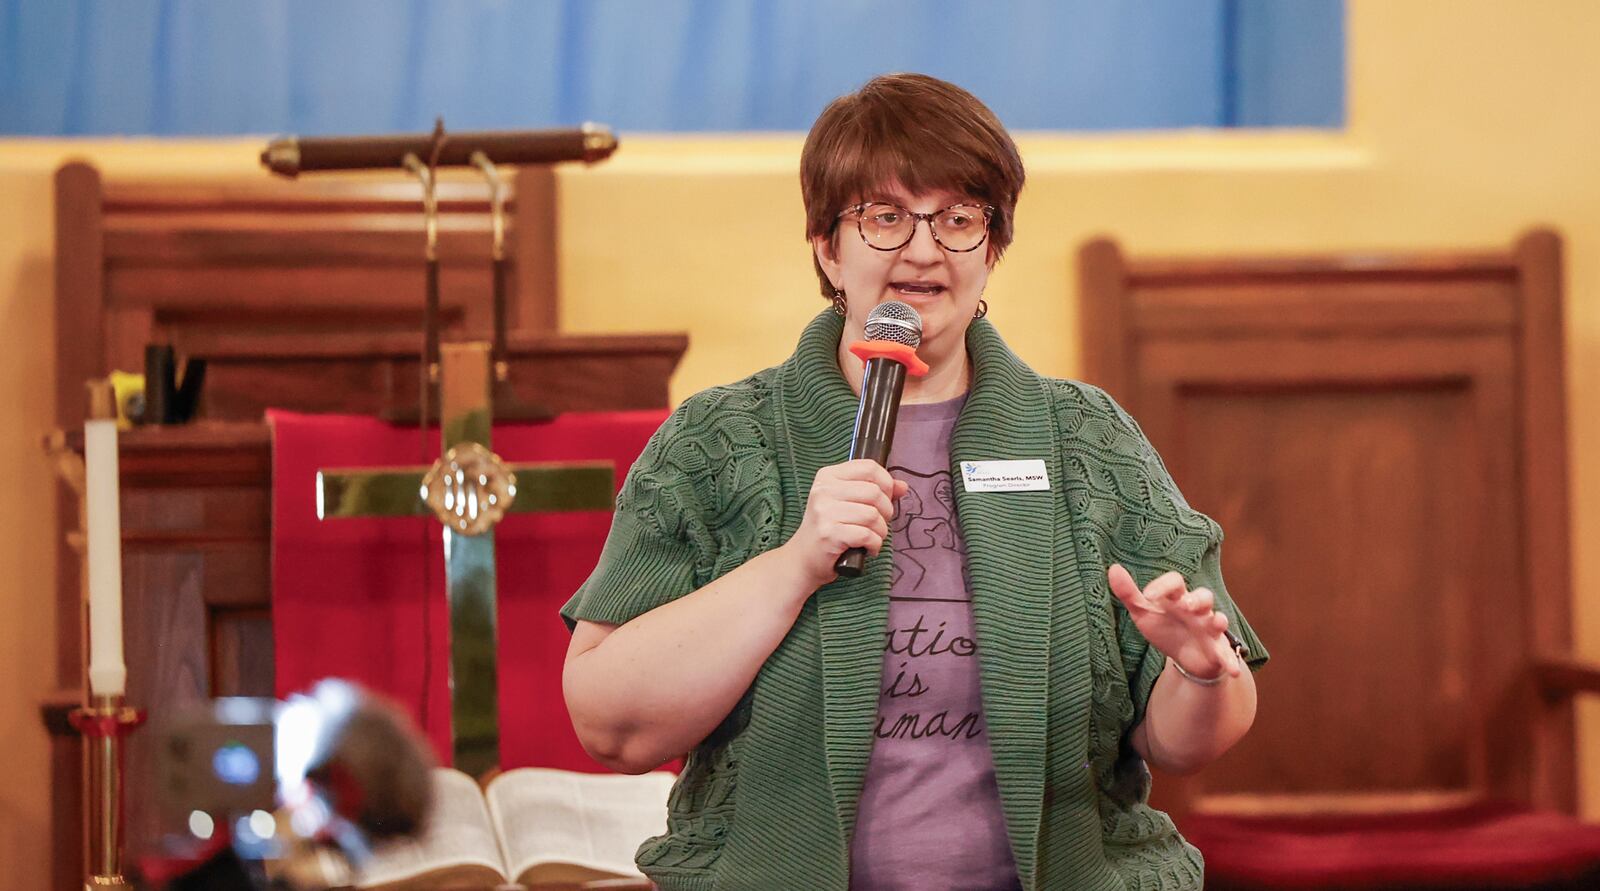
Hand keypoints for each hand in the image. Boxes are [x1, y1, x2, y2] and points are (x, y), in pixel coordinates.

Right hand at [780, 459, 907, 589]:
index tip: (885, 498)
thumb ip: (876, 491)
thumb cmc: (829, 529)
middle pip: (874, 492)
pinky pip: (867, 535)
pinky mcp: (829, 534)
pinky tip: (868, 549)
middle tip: (878, 523)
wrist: (803, 559)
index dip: (886, 483)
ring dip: (881, 531)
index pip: (869, 467)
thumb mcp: (848, 503)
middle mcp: (824, 490)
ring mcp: (824, 512)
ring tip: (872, 537)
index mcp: (828, 476)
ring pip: (873, 515)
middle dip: (886, 511)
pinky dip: (874, 545)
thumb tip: (902, 486)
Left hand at [1107, 563, 1240, 679]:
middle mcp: (1196, 610)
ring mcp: (1209, 628)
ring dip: (1218, 621)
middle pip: (1203, 596)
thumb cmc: (1164, 627)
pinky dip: (1230, 660)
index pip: (1175, 582)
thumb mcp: (1144, 612)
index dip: (1163, 586)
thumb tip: (1113, 568)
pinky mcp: (1218, 649)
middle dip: (1197, 599)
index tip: (1147, 596)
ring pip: (1219, 619)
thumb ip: (1128, 593)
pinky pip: (1226, 653)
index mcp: (1177, 598)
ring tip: (1217, 623)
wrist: (1185, 655)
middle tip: (1186, 605)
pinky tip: (1233, 670)